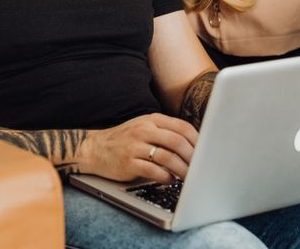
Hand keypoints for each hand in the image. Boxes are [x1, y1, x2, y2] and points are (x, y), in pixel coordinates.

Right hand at [76, 113, 197, 182]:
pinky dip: (165, 177)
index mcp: (152, 120)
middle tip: (201, 167)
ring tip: (189, 177)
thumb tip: (194, 144)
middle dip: (193, 157)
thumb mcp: (144, 127)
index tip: (206, 151)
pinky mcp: (128, 163)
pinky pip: (153, 170)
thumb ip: (165, 132)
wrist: (93, 148)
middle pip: (177, 141)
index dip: (197, 140)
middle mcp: (144, 130)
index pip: (182, 127)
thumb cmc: (124, 140)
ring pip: (167, 157)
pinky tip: (170, 180)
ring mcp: (135, 146)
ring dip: (182, 169)